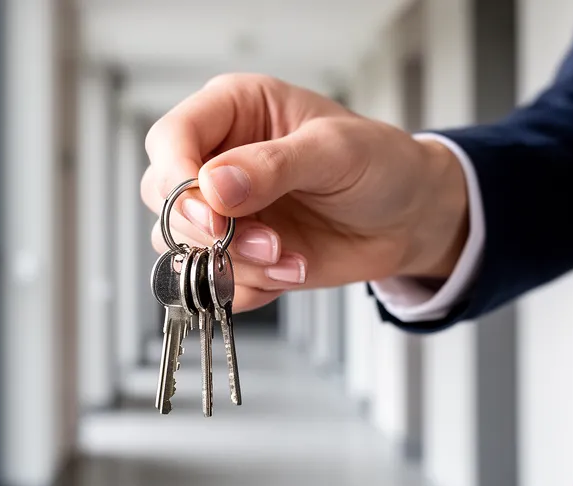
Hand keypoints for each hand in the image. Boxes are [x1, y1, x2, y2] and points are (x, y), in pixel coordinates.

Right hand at [141, 74, 468, 312]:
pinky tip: (290, 271)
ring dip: (233, 264)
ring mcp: (222, 211)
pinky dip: (248, 287)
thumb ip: (274, 165)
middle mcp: (216, 159)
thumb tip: (214, 185)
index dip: (178, 176)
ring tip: (289, 258)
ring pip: (181, 246)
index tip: (212, 211)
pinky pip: (211, 282)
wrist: (410, 218)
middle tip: (266, 242)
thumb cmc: (379, 164)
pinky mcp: (235, 254)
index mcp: (232, 111)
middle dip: (208, 231)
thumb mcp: (335, 151)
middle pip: (162, 197)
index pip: (171, 138)